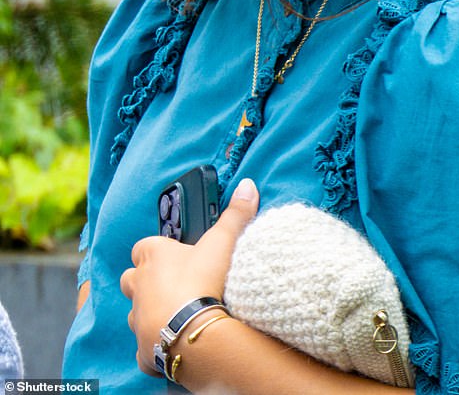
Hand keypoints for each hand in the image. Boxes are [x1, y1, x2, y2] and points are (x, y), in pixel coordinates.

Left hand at [120, 177, 258, 375]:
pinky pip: (146, 348)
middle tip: (172, 285)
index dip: (156, 251)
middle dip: (145, 281)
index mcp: (152, 257)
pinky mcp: (143, 351)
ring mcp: (137, 320)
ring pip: (135, 313)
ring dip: (150, 312)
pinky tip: (176, 344)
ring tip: (176, 315)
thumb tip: (247, 185)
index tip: (175, 255)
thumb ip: (235, 214)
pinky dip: (157, 346)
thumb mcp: (222, 242)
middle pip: (131, 279)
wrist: (194, 333)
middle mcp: (138, 286)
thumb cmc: (203, 281)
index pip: (143, 247)